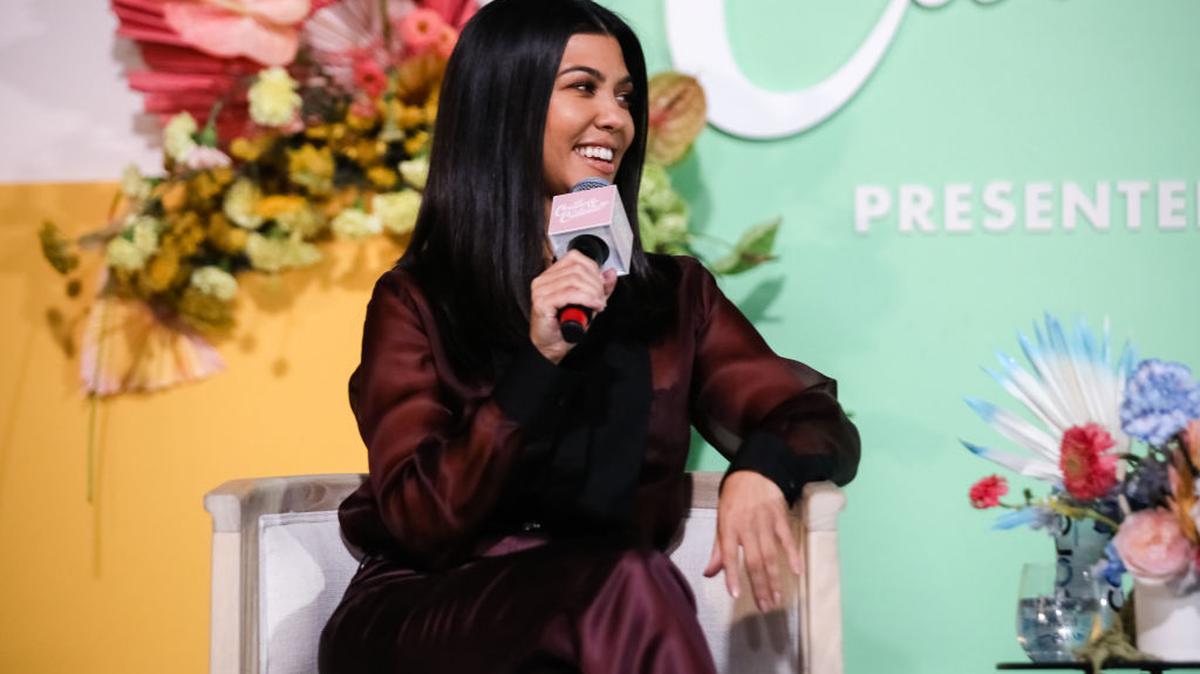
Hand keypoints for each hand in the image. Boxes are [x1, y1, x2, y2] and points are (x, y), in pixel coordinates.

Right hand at [529, 250, 617, 363]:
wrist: (551, 347)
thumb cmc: (564, 327)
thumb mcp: (587, 303)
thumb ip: (599, 288)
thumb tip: (610, 273)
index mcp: (551, 275)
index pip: (575, 257)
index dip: (593, 268)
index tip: (601, 284)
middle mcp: (543, 280)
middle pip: (577, 268)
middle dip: (596, 283)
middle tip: (601, 298)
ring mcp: (540, 290)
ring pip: (575, 280)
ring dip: (593, 292)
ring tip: (598, 304)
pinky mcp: (542, 302)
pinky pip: (570, 293)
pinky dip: (587, 299)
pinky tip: (593, 306)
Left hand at [703, 471, 801, 612]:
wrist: (754, 471)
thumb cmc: (734, 499)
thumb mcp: (721, 520)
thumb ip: (717, 549)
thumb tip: (708, 574)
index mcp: (728, 527)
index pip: (729, 555)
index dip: (732, 575)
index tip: (736, 595)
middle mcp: (746, 526)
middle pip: (753, 561)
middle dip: (759, 586)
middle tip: (765, 607)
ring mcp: (765, 522)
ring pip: (770, 555)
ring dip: (774, 578)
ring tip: (777, 598)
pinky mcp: (780, 517)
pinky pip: (787, 539)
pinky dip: (792, 555)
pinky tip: (796, 572)